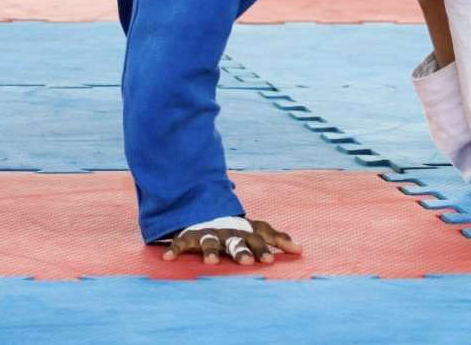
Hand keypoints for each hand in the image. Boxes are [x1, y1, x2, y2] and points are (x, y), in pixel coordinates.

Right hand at [162, 218, 300, 264]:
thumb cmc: (237, 229)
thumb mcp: (258, 230)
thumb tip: (302, 250)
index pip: (258, 239)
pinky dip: (174, 250)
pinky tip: (168, 258)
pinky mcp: (189, 236)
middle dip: (241, 252)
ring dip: (210, 252)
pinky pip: (180, 243)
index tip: (269, 260)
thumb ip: (278, 239)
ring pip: (209, 243)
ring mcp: (208, 234)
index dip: (262, 249)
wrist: (206, 209)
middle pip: (236, 243)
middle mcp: (228, 233)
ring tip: (211, 262)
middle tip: (247, 262)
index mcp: (245, 232)